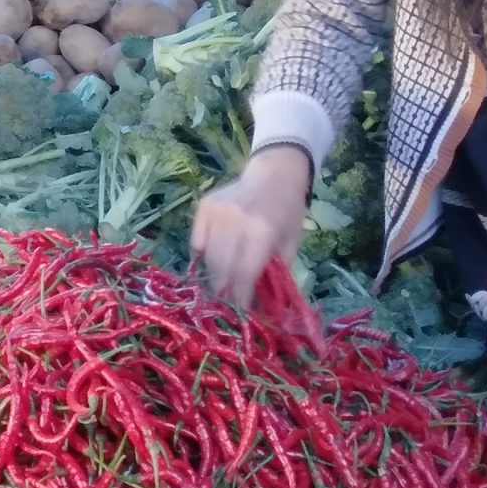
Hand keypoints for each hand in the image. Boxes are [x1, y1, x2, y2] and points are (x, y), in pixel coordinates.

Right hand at [189, 147, 312, 308]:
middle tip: (228, 302)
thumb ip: (274, 273)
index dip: (241, 297)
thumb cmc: (287, 212)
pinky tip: (214, 257)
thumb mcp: (290, 244)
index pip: (245, 273)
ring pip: (206, 257)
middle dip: (225, 290)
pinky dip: (203, 254)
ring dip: (214, 274)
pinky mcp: (204, 206)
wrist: (275, 174)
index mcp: (261, 231)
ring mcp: (216, 211)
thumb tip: (260, 306)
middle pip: (221, 268)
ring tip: (222, 283)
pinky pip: (196, 241)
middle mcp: (235, 220)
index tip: (241, 312)